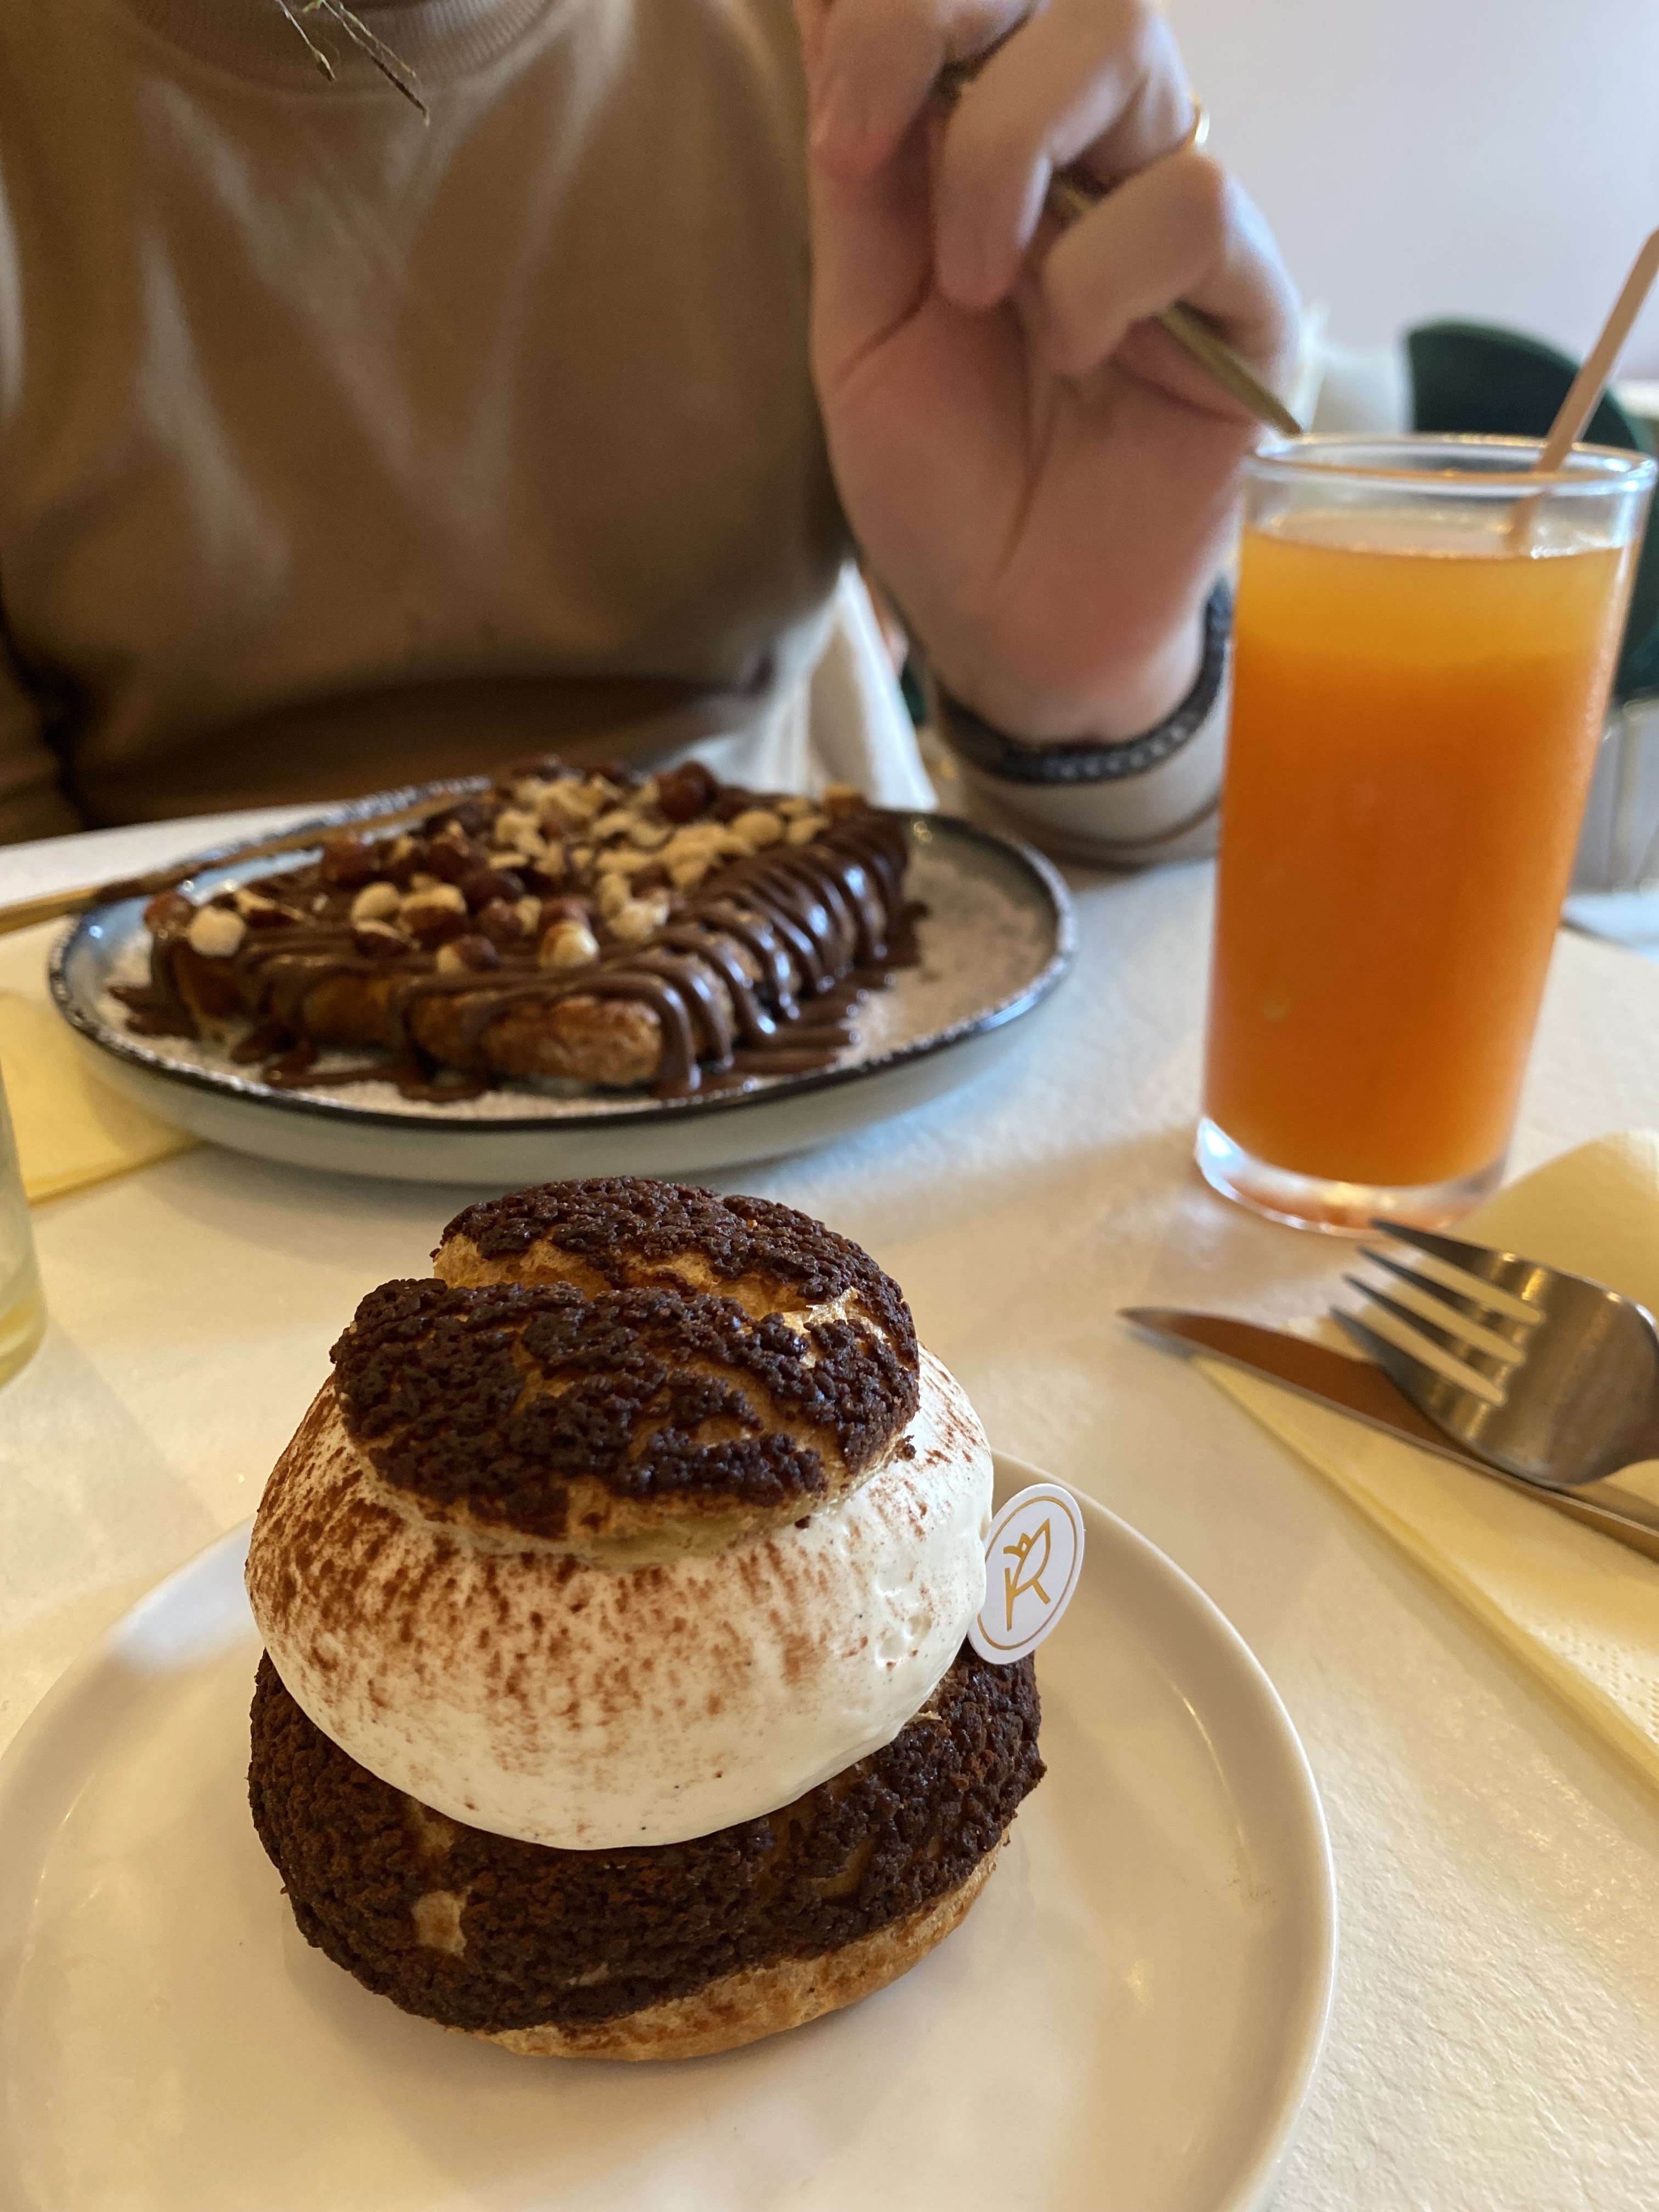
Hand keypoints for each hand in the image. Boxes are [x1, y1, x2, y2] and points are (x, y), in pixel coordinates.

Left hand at [796, 0, 1299, 741]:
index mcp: (994, 143)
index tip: (831, 94)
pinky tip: (1074, 353)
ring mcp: (1172, 213)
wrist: (1011, 627)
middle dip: (936, 19)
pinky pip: (1193, 204)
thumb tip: (822, 3)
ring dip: (1006, 150)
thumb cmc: (942, 486)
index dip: (897, 1)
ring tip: (972, 288)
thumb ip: (857, 174)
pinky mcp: (1246, 296)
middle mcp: (1092, 152)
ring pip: (1128, 43)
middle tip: (865, 145)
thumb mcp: (859, 327)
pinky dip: (1103, 272)